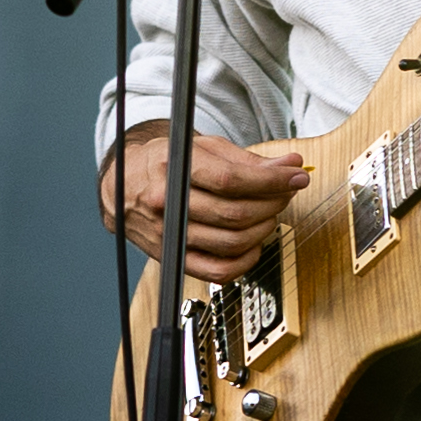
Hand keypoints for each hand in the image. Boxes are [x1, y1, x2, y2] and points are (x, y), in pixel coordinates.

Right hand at [99, 122, 310, 283]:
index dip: (271, 181)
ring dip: (264, 229)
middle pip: (235, 213)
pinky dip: (245, 260)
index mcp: (175, 169)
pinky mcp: (175, 258)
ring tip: (271, 213)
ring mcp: (171, 235)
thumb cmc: (166, 163)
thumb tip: (290, 164)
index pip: (231, 180)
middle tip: (286, 193)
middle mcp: (168, 204)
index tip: (296, 176)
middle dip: (273, 203)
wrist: (125, 185)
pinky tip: (254, 243)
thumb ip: (249, 160)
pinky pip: (218, 271)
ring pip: (231, 243)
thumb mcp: (205, 149)